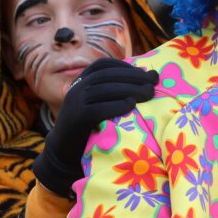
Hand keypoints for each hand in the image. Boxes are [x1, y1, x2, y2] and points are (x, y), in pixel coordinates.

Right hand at [32, 58, 158, 196]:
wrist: (63, 152)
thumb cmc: (87, 128)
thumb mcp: (95, 104)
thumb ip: (111, 92)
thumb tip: (145, 79)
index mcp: (81, 81)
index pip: (103, 65)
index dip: (125, 66)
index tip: (145, 72)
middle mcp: (76, 88)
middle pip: (108, 76)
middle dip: (134, 77)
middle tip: (154, 82)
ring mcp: (75, 103)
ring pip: (105, 89)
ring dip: (131, 89)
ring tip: (149, 93)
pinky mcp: (77, 119)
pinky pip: (98, 109)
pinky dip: (117, 105)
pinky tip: (131, 105)